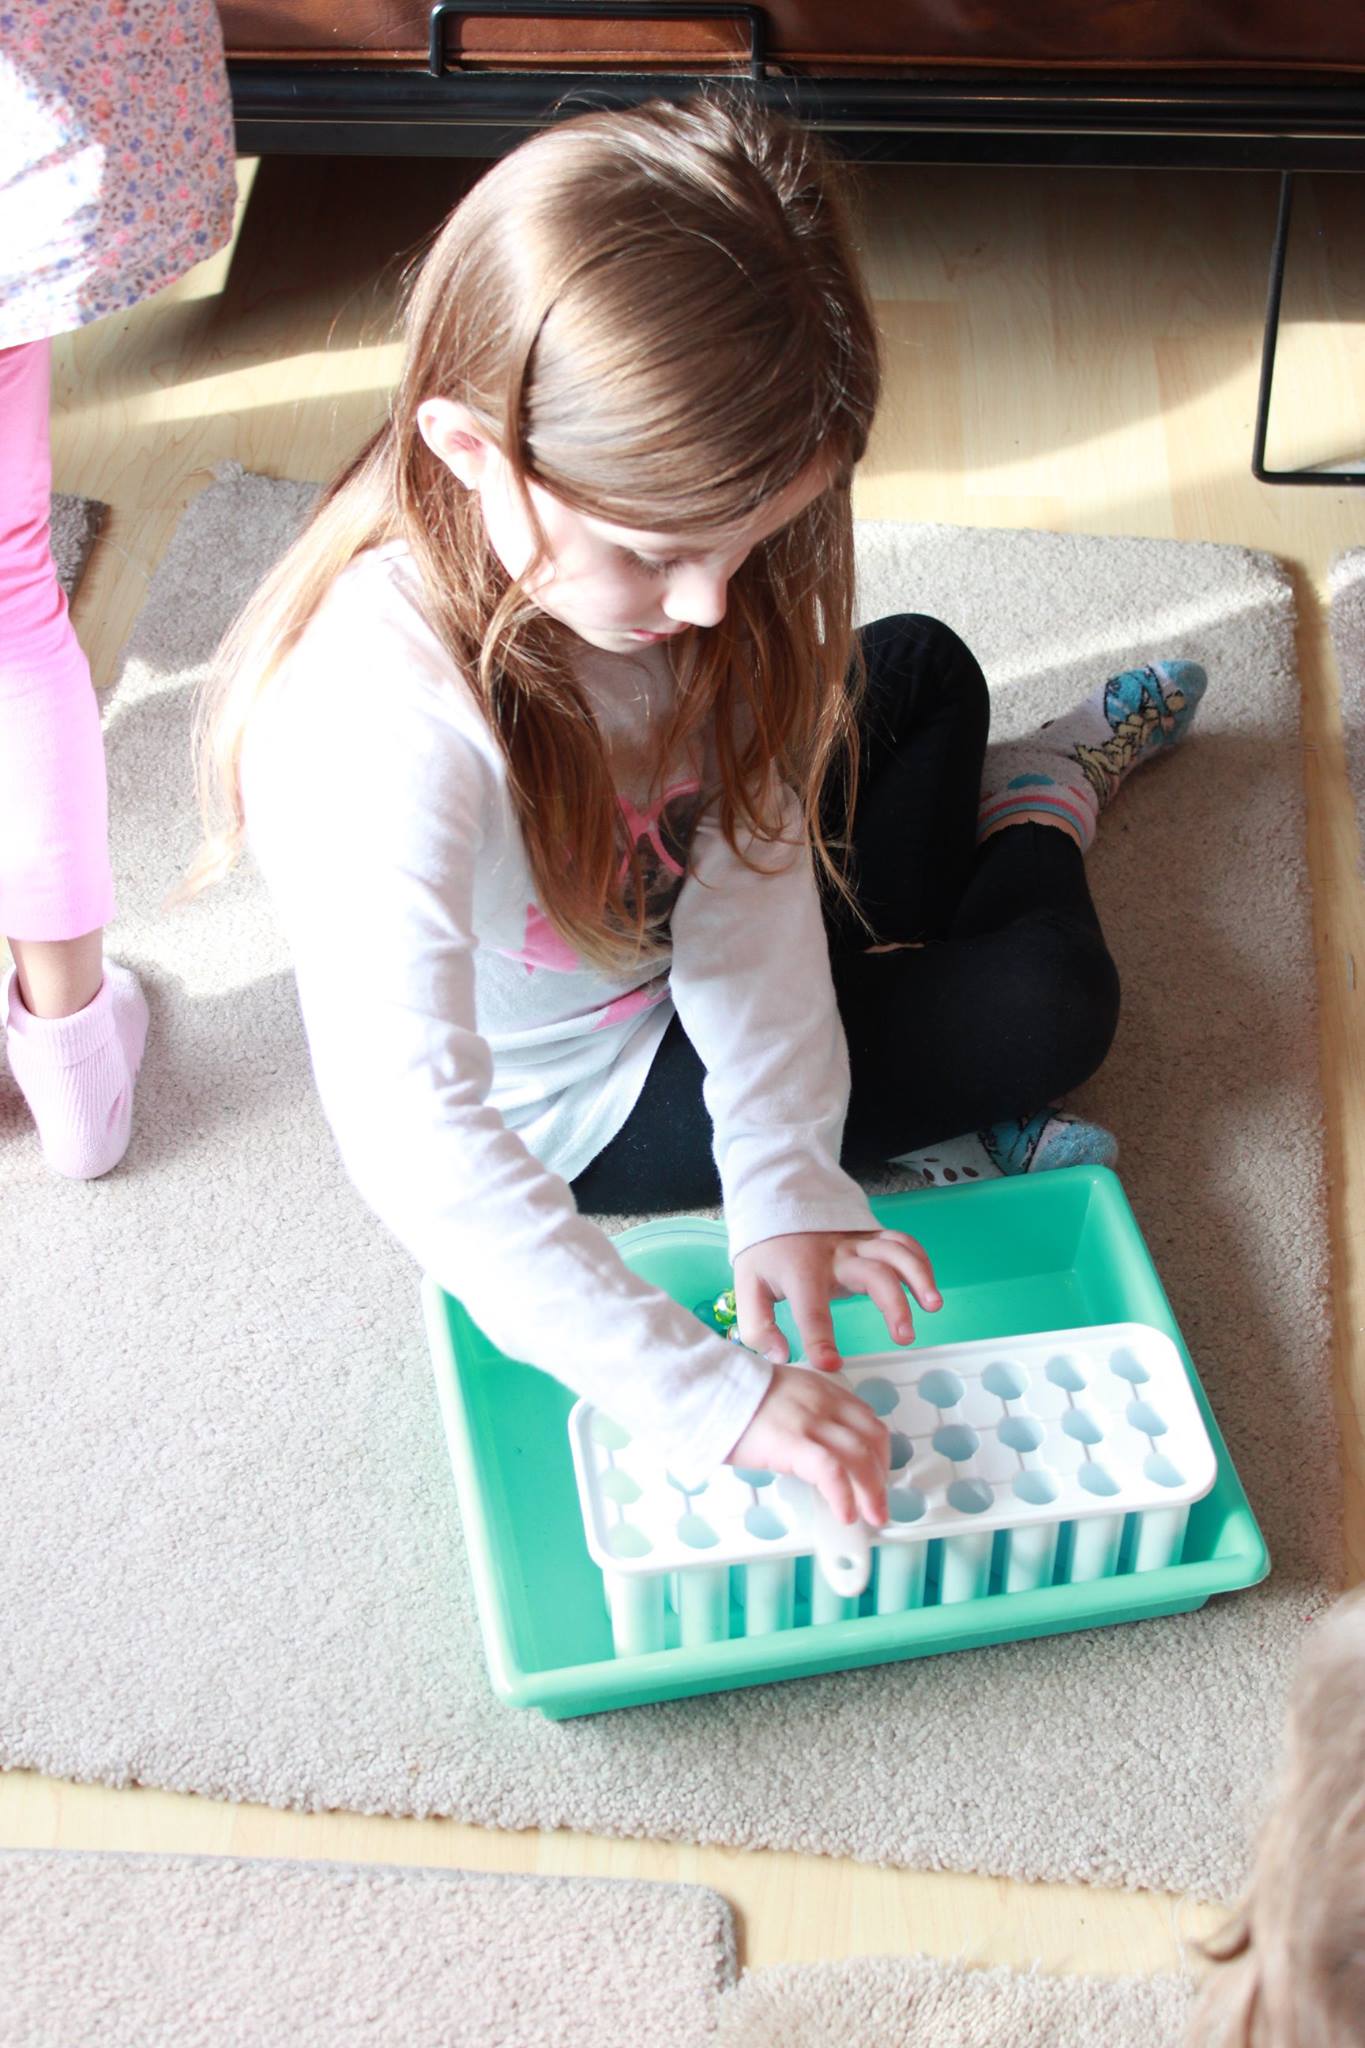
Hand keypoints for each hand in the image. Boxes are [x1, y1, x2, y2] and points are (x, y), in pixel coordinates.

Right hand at [726, 1364, 890, 1524]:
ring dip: (872, 1492)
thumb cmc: (731, 1398)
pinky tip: (844, 1513)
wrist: (704, 1388)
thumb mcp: (780, 1397)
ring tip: (871, 1515)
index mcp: (821, 1390)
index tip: (878, 1473)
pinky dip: (844, 1495)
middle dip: (882, 1475)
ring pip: (860, 1456)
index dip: (880, 1452)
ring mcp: (809, 1421)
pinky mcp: (792, 1441)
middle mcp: (823, 1402)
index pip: (867, 1421)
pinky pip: (832, 1471)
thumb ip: (802, 1416)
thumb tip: (811, 1452)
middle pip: (872, 1439)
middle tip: (879, 1502)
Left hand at [732, 1228, 939, 1373]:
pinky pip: (903, 1242)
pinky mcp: (871, 1236)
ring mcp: (857, 1242)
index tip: (832, 1366)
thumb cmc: (767, 1252)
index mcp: (801, 1271)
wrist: (777, 1202)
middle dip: (894, 1305)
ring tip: (933, 1306)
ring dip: (919, 1277)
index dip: (820, 1340)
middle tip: (904, 1337)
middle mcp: (835, 1255)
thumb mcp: (747, 1285)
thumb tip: (781, 1356)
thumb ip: (757, 1326)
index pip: (811, 1310)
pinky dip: (921, 1262)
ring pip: (896, 1252)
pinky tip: (928, 1289)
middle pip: (873, 1273)